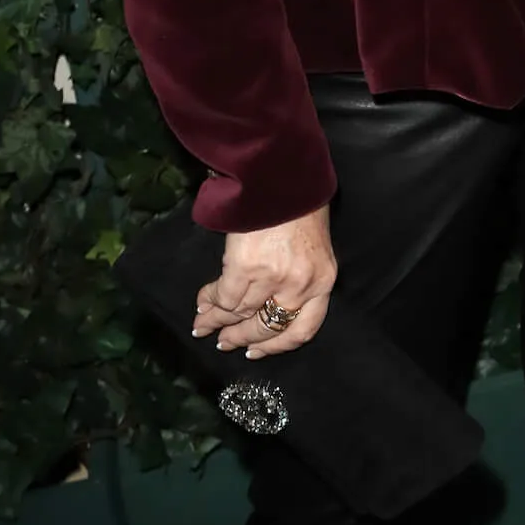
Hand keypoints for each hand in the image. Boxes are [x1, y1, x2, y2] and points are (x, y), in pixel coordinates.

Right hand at [192, 204, 335, 358]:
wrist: (285, 173)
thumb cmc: (301, 203)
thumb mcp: (314, 244)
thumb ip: (301, 274)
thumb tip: (271, 299)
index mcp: (323, 281)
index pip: (303, 330)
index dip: (277, 346)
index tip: (257, 352)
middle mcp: (299, 286)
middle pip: (267, 327)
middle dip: (241, 338)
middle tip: (225, 343)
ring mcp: (272, 279)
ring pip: (240, 313)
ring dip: (217, 321)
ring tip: (204, 325)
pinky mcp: (245, 268)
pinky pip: (223, 297)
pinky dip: (209, 303)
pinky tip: (201, 306)